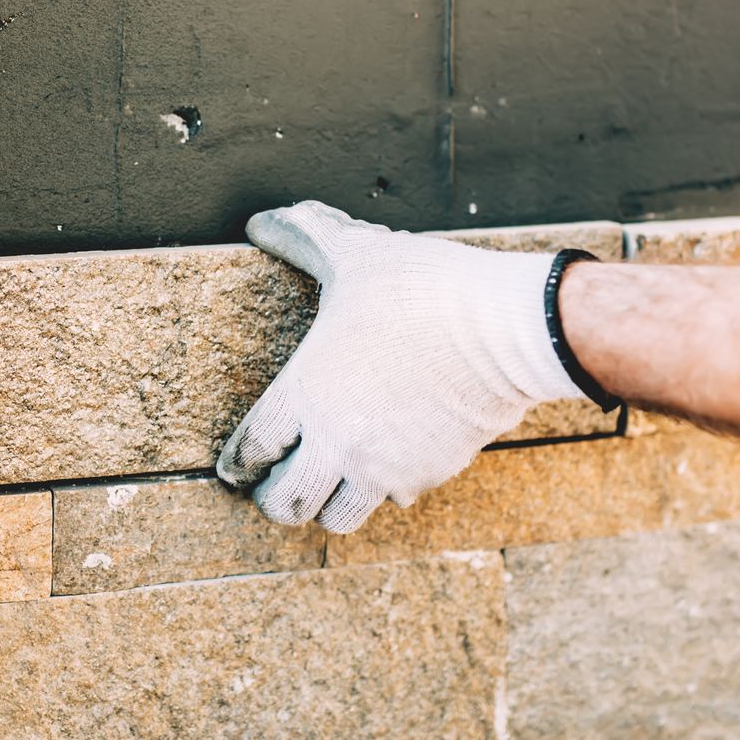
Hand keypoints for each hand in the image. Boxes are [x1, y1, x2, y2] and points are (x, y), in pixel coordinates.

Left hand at [217, 201, 583, 532]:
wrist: (505, 330)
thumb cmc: (423, 289)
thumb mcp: (354, 253)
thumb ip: (301, 238)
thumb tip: (260, 222)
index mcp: (305, 394)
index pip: (252, 449)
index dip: (237, 464)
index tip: (234, 470)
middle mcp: (336, 442)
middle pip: (286, 502)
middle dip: (274, 499)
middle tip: (274, 488)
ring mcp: (382, 467)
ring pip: (337, 517)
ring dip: (326, 504)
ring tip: (327, 486)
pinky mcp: (426, 475)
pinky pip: (393, 499)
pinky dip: (384, 488)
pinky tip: (388, 464)